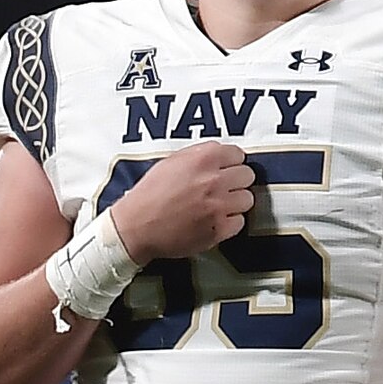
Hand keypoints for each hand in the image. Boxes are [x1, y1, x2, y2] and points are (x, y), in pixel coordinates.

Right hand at [102, 143, 259, 267]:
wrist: (135, 227)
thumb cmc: (149, 195)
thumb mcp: (171, 162)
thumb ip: (198, 155)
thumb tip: (219, 155)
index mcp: (203, 159)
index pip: (238, 154)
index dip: (231, 162)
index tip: (226, 169)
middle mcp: (214, 180)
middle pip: (247, 175)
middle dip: (236, 181)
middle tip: (224, 188)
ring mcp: (219, 206)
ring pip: (247, 199)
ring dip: (236, 202)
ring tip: (220, 205)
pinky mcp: (219, 229)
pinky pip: (240, 222)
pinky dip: (230, 223)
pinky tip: (216, 220)